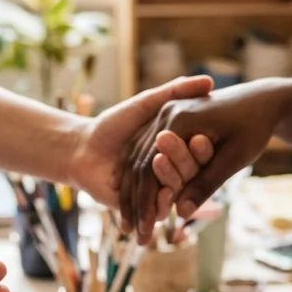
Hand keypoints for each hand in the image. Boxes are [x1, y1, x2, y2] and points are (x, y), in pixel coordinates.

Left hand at [69, 76, 213, 215]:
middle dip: (184, 161)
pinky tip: (164, 195)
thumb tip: (209, 80)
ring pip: (175, 191)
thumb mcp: (148, 104)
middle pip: (188, 173)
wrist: (82, 148)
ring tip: (160, 162)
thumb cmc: (115, 123)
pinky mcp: (144, 210)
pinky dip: (161, 203)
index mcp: (178, 151)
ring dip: (171, 179)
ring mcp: (158, 193)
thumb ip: (176, 92)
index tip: (203, 138)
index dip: (202, 148)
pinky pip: (158, 210)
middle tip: (182, 149)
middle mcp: (172, 173)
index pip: (198, 153)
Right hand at [120, 80, 286, 242]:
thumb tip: (182, 214)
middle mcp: (164, 115)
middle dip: (134, 204)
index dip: (146, 205)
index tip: (144, 234)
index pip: (150, 170)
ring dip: (130, 193)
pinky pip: (143, 151)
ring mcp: (162, 115)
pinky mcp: (166, 119)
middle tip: (133, 236)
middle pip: (138, 166)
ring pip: (135, 159)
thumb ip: (206, 184)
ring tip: (130, 225)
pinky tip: (135, 200)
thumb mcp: (234, 158)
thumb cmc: (254, 128)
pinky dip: (136, 178)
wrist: (261, 100)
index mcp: (178, 120)